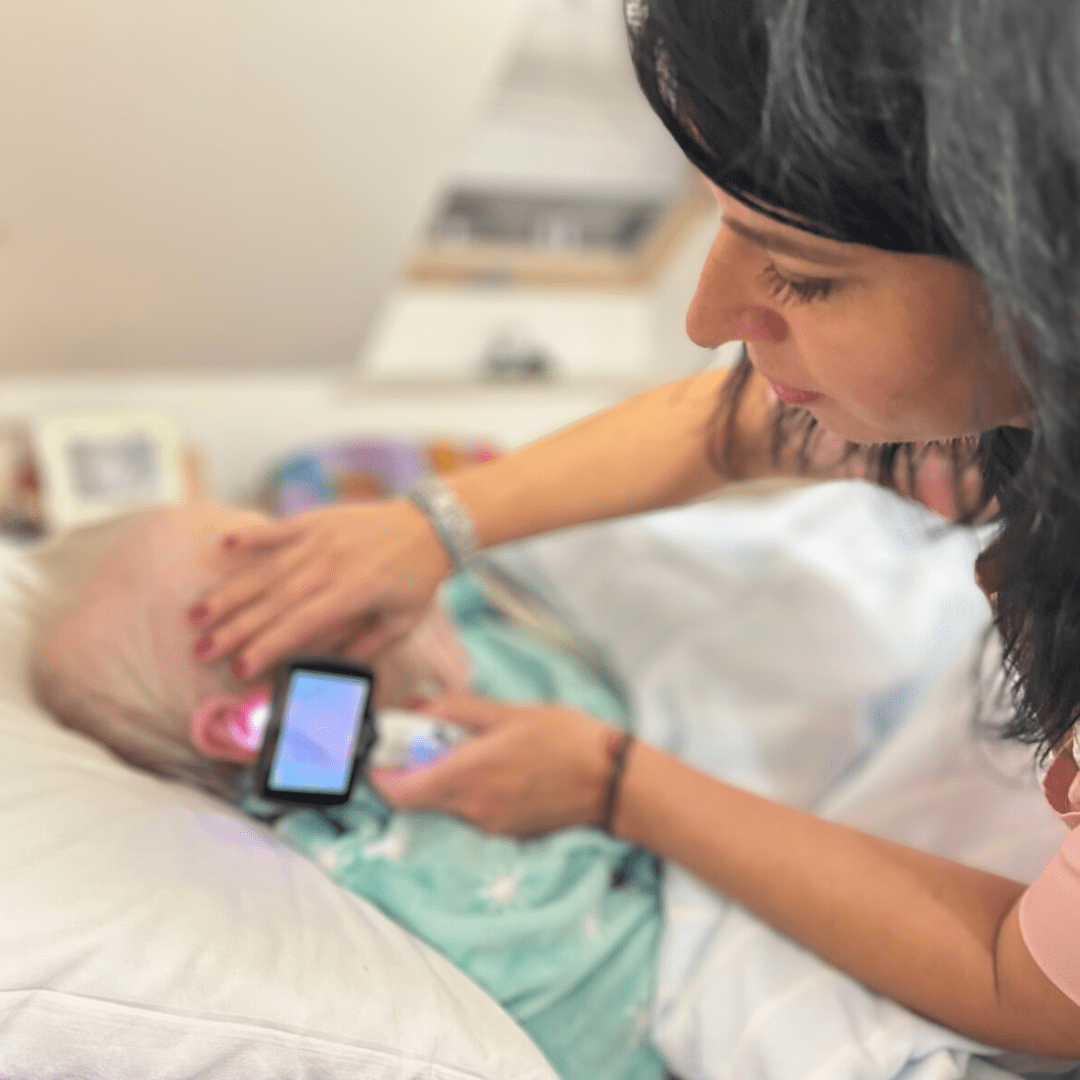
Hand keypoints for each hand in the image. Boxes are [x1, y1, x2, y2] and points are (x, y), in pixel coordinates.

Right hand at [188, 499, 450, 676]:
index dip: (268, 647)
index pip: (302, 624)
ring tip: (198, 614)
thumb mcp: (401, 622)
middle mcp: (334, 564)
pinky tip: (224, 548)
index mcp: (356, 592)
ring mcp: (324, 538)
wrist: (431, 525)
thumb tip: (327, 674)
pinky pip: (280, 529)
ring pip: (269, 569)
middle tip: (202, 649)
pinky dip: (253, 538)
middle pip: (275, 600)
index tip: (240, 668)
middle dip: (235, 627)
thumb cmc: (415, 580)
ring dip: (231, 592)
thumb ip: (364, 648)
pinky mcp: (319, 519)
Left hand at [369, 692, 614, 837]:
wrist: (613, 781)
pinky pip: (470, 810)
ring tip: (466, 746)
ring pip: (445, 803)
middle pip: (418, 797)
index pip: (399, 789)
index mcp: (468, 775)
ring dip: (441, 777)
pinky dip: (466, 789)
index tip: (376, 751)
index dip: (378, 773)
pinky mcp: (506, 830)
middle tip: (422, 738)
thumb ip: (460, 709)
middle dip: (411, 768)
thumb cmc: (566, 740)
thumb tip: (421, 707)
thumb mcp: (510, 712)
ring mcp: (489, 824)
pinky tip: (492, 765)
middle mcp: (472, 808)